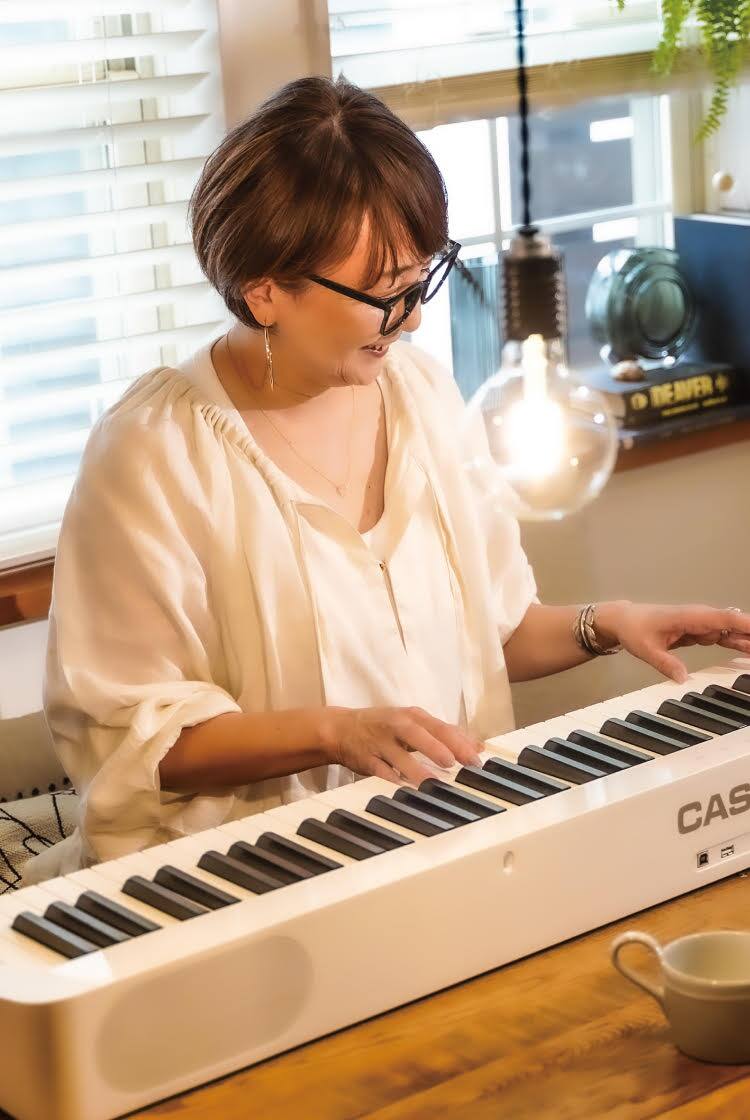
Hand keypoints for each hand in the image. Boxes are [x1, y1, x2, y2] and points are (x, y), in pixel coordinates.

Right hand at [324, 705, 483, 785]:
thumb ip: (446, 734)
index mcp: (413, 716)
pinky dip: (389, 778)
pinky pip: (378, 769)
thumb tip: (479, 745)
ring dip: (415, 769)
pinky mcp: (365, 757)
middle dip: (437, 749)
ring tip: (431, 782)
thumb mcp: (415, 723)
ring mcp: (380, 742)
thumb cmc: (385, 727)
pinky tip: (400, 787)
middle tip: (454, 763)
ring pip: (398, 755)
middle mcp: (397, 725)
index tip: (476, 759)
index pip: (440, 727)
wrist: (342, 728)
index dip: (459, 743)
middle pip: (419, 735)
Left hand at [596, 602, 749, 683]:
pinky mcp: (699, 631)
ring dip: (747, 639)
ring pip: (731, 630)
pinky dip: (737, 642)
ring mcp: (700, 623)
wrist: (625, 620)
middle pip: (733, 623)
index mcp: (688, 616)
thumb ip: (665, 664)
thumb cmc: (634, 630)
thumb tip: (684, 680)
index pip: (723, 618)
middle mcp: (699, 617)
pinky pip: (723, 636)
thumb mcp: (646, 649)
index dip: (745, 624)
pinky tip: (749, 650)